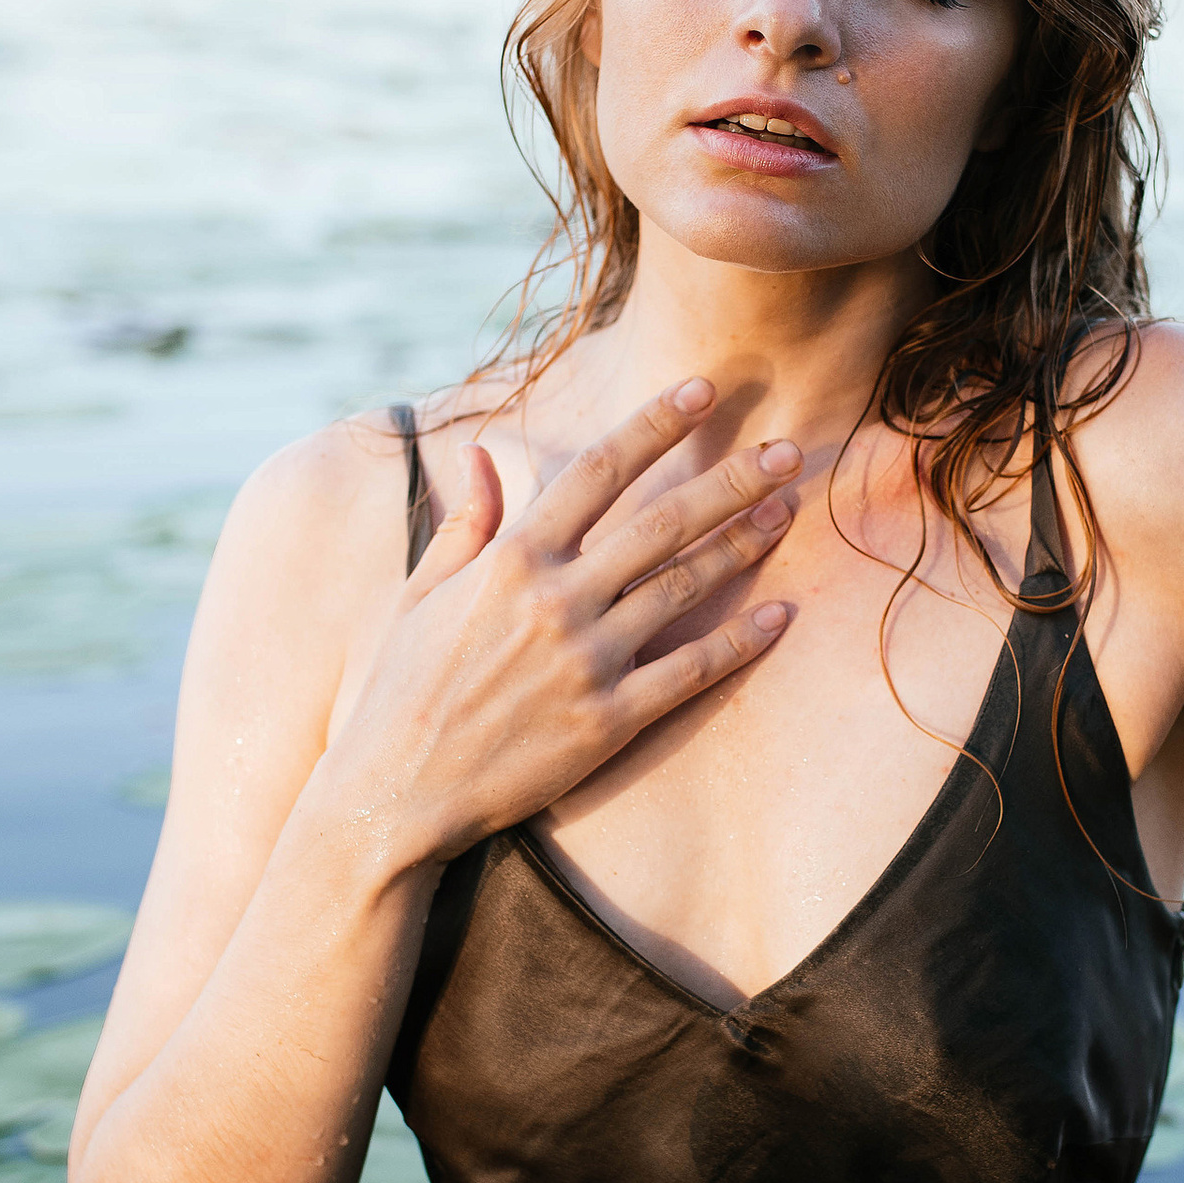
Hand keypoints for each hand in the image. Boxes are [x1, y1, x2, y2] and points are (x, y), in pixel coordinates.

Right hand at [320, 379, 800, 868]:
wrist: (395, 792)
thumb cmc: (401, 688)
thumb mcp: (422, 594)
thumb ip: (467, 523)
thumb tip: (485, 454)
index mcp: (511, 559)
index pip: (599, 470)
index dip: (656, 424)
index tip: (703, 390)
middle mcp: (556, 600)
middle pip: (663, 521)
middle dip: (732, 481)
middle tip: (788, 452)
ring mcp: (587, 662)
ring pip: (685, 587)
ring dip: (744, 545)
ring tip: (788, 512)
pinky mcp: (608, 722)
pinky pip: (689, 672)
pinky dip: (739, 643)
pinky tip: (779, 616)